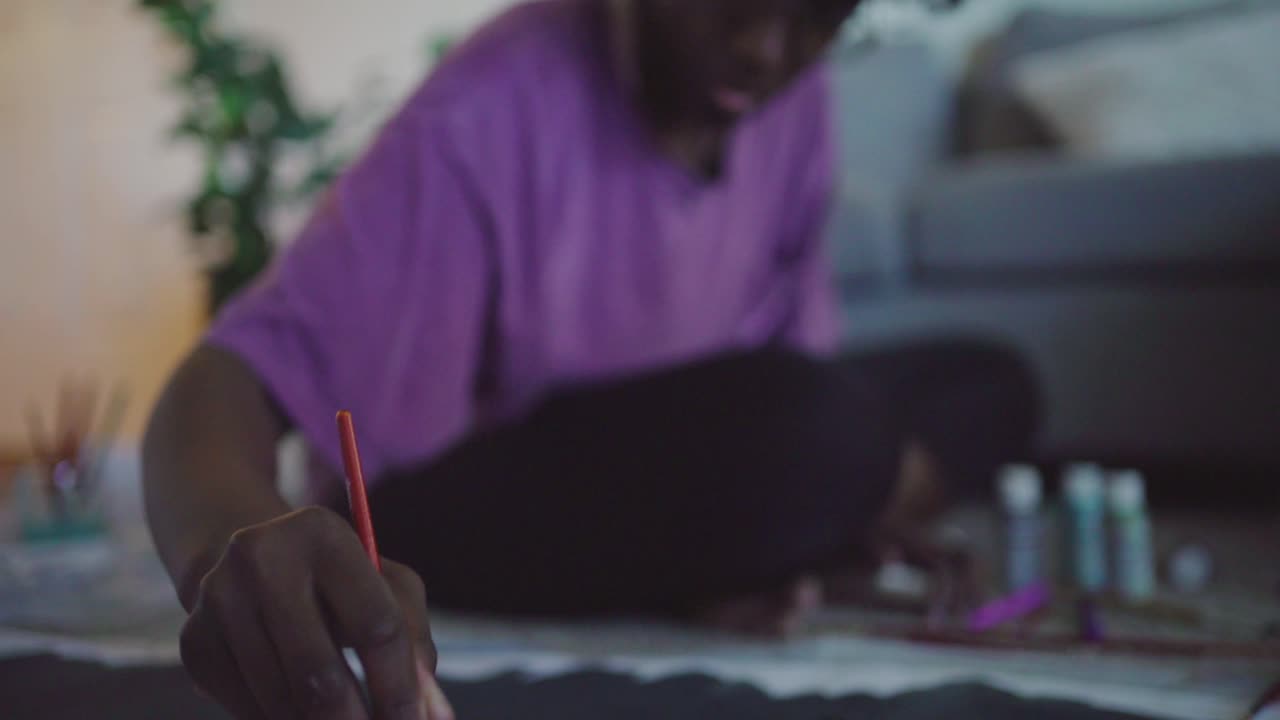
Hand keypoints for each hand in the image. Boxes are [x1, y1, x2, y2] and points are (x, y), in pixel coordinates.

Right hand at [179, 506, 452, 719]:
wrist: (247, 558)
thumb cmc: (338, 580)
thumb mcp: (387, 588)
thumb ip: (416, 646)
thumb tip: (432, 717)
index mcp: (323, 534)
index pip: (376, 626)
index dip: (401, 688)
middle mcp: (261, 559)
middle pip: (320, 677)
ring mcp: (218, 600)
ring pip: (283, 703)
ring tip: (347, 718)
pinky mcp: (194, 642)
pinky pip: (248, 710)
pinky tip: (301, 707)